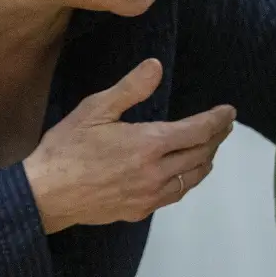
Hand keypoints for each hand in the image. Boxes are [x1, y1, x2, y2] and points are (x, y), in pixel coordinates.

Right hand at [23, 58, 234, 232]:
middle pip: (201, 154)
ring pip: (192, 177)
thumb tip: (155, 66)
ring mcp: (150, 195)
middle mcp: (156, 172)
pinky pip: (176, 194)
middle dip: (216, 138)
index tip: (229, 112)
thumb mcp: (95, 110)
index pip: (198, 131)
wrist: (46, 195)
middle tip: (224, 126)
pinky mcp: (141, 210)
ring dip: (206, 160)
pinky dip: (188, 180)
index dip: (217, 120)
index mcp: (148, 144)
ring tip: (211, 147)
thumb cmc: (66, 149)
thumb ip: (131, 88)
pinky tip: (185, 173)